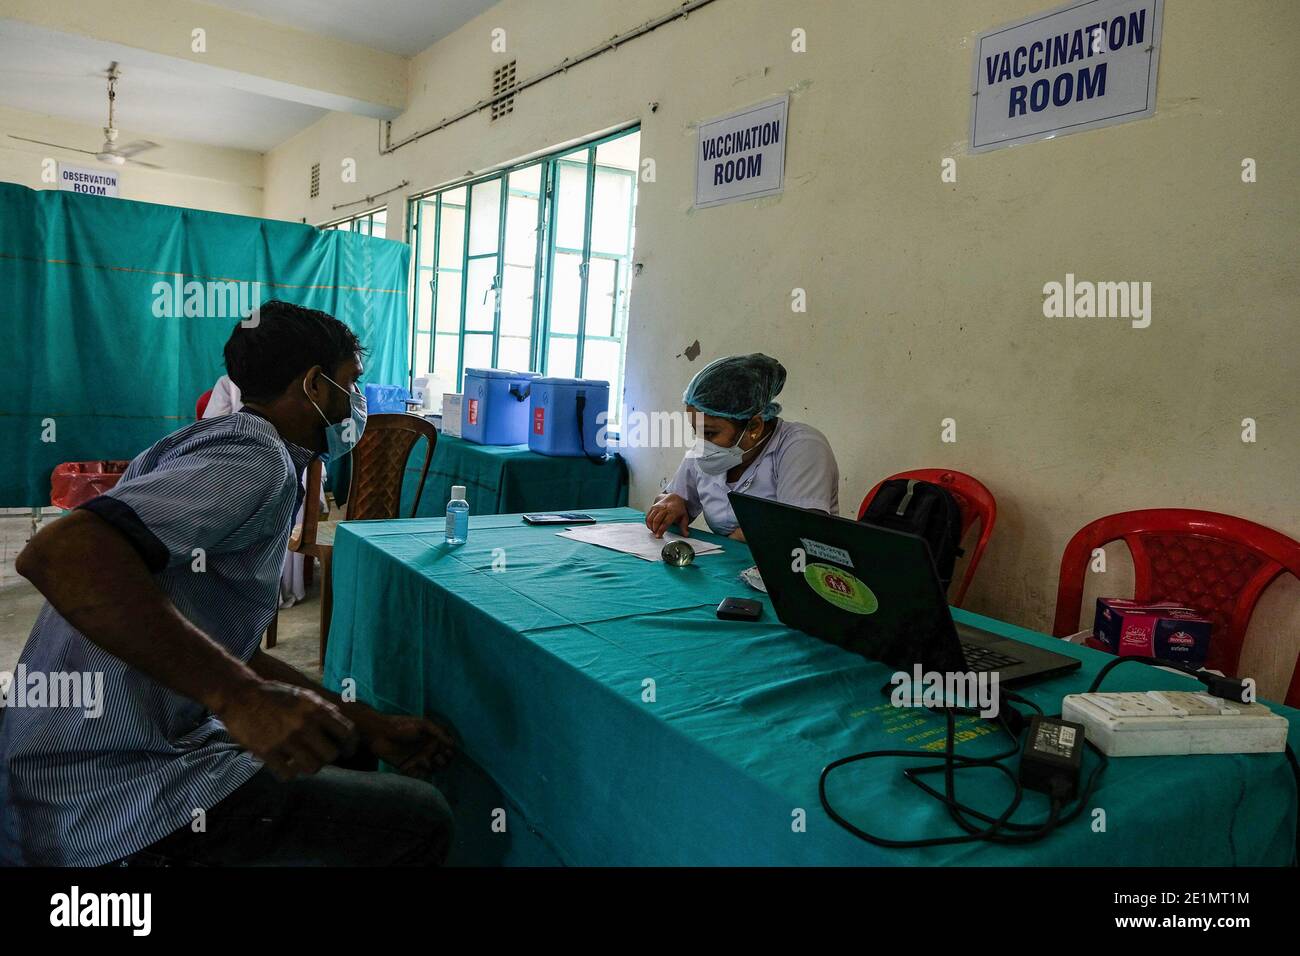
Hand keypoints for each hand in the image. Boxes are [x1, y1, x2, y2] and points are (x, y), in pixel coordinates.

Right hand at [217, 680, 358, 779]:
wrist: (240, 695)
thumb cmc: (274, 694)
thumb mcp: (304, 695)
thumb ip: (323, 710)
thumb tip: (342, 727)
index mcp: (316, 709)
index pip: (347, 732)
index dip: (351, 745)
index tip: (348, 750)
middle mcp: (304, 725)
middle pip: (331, 755)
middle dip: (329, 757)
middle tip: (322, 756)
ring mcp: (286, 739)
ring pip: (312, 768)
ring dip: (310, 767)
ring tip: (304, 762)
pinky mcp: (268, 752)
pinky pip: (288, 774)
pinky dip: (290, 774)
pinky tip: (286, 767)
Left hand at [356, 711, 456, 777]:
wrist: (379, 733)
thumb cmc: (401, 725)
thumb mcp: (423, 724)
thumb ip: (438, 732)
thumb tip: (453, 744)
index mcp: (432, 740)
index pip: (448, 749)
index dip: (450, 752)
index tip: (446, 750)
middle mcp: (427, 751)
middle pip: (443, 762)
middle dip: (443, 761)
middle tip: (436, 757)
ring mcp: (418, 760)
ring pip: (432, 770)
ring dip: (432, 767)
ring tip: (424, 760)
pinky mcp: (407, 768)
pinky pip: (418, 776)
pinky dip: (419, 774)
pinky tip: (415, 766)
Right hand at [646, 494, 689, 537]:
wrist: (674, 498)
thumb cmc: (678, 509)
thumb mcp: (684, 517)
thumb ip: (684, 526)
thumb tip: (686, 535)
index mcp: (672, 511)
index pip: (665, 522)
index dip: (661, 529)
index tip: (658, 536)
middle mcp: (664, 508)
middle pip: (656, 520)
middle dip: (655, 529)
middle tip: (656, 535)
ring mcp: (657, 507)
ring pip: (650, 518)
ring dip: (651, 527)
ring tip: (654, 531)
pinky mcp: (652, 507)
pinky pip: (648, 516)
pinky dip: (648, 523)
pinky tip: (651, 527)